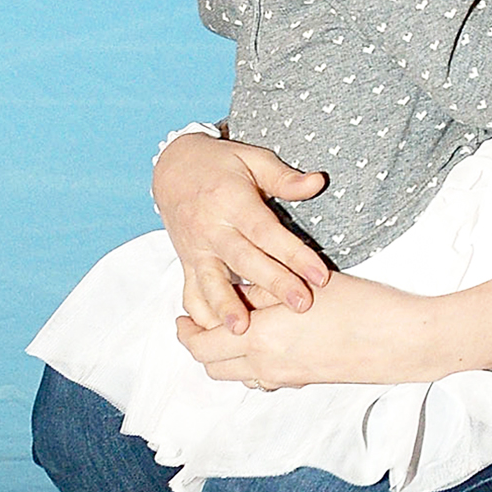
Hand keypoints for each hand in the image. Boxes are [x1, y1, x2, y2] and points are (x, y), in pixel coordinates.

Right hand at [152, 133, 331, 332]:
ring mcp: (196, 248)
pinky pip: (191, 291)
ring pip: (211, 281)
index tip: (320, 275)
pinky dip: (201, 312)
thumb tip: (318, 183)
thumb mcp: (253, 159)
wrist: (172, 168)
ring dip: (226, 306)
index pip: (266, 232)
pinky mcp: (187, 262)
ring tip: (242, 330)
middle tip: (301, 304)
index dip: (294, 254)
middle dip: (273, 284)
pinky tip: (214, 333)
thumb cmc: (220, 164)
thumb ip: (284, 177)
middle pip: (244, 260)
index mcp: (232, 202)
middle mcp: (211, 228)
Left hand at [178, 271, 432, 388]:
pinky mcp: (306, 381)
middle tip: (202, 323)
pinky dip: (253, 365)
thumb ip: (263, 292)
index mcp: (261, 338)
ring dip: (227, 357)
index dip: (185, 332)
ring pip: (237, 376)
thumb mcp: (304, 286)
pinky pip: (264, 379)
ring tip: (237, 329)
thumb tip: (235, 293)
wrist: (402, 340)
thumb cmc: (361, 305)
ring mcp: (287, 378)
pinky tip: (270, 342)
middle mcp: (267, 365)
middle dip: (201, 346)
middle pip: (212, 366)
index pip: (201, 345)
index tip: (183, 318)